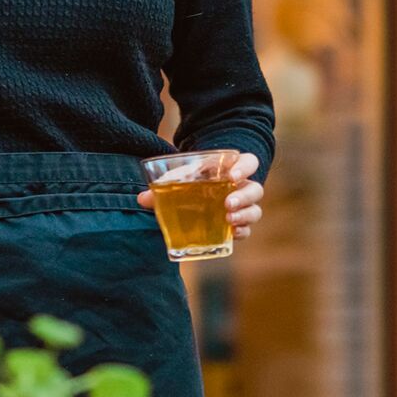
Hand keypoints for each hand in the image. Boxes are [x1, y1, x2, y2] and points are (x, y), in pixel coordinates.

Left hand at [135, 153, 264, 238]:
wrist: (202, 192)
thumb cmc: (194, 180)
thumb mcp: (182, 178)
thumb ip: (165, 185)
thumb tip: (141, 198)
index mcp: (232, 169)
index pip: (249, 162)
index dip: (245, 167)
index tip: (232, 175)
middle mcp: (242, 187)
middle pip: (255, 189)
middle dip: (244, 196)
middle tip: (227, 203)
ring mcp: (243, 207)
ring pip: (255, 210)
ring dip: (245, 215)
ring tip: (229, 219)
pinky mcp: (238, 224)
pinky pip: (247, 229)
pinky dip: (242, 232)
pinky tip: (232, 234)